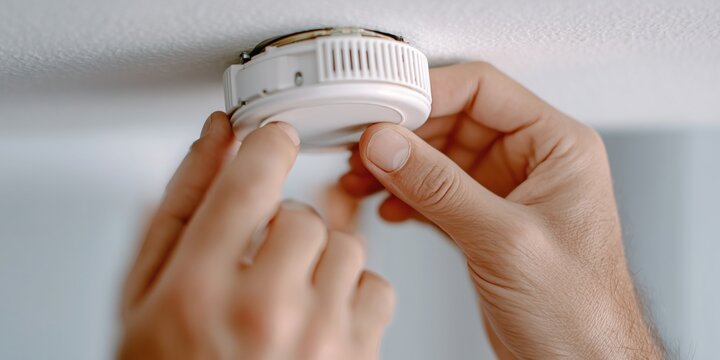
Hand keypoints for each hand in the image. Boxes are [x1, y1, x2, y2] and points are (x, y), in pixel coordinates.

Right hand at [119, 112, 393, 359]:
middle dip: (287, 221)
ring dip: (321, 256)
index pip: (248, 183)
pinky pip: (378, 287)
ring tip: (290, 289)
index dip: (267, 146)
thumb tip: (212, 142)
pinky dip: (354, 291)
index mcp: (198, 290)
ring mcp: (317, 339)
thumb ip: (176, 213)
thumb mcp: (143, 297)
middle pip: (305, 215)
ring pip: (346, 248)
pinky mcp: (357, 358)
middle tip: (264, 251)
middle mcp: (262, 313)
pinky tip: (321, 313)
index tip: (273, 139)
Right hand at [341, 63, 663, 358]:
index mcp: (557, 147)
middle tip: (365, 149)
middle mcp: (532, 163)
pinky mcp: (484, 224)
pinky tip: (388, 206)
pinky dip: (407, 197)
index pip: (484, 91)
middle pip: (455, 122)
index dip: (430, 93)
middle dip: (406, 136)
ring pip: (439, 160)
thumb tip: (389, 146)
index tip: (386, 110)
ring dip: (399, 167)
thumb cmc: (581, 311)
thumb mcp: (504, 239)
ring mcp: (505, 194)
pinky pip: (436, 194)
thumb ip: (439, 187)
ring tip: (363, 179)